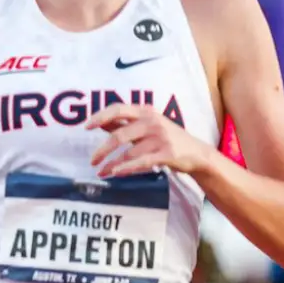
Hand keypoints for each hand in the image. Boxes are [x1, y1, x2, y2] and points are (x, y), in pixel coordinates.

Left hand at [86, 103, 209, 177]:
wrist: (197, 153)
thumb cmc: (165, 138)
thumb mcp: (146, 125)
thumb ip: (124, 123)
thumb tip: (99, 121)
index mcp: (145, 111)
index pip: (118, 109)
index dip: (100, 116)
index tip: (86, 126)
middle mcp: (152, 122)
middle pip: (119, 135)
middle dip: (102, 150)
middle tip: (92, 161)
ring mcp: (161, 138)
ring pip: (129, 153)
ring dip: (112, 164)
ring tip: (102, 172)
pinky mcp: (167, 154)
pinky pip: (141, 162)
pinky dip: (126, 168)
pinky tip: (115, 173)